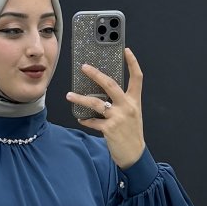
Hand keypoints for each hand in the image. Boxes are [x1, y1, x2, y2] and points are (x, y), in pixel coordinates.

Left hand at [66, 46, 145, 169]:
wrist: (134, 155)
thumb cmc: (131, 133)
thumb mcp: (132, 114)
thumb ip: (121, 103)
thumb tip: (103, 93)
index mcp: (134, 101)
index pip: (137, 78)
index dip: (133, 62)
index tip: (126, 50)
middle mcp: (127, 106)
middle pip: (110, 85)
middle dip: (95, 74)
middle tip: (84, 67)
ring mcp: (118, 117)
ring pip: (96, 103)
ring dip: (80, 98)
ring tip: (69, 95)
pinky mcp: (109, 129)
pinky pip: (93, 122)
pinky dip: (85, 120)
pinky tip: (80, 118)